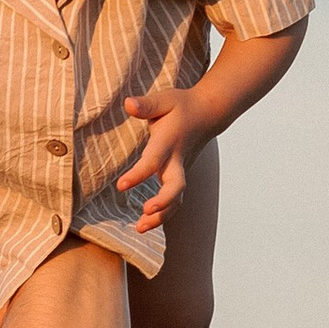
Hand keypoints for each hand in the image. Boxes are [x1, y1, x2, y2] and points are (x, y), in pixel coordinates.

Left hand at [116, 86, 211, 232]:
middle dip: (163, 201)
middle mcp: (177, 160)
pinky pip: (174, 201)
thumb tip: (128, 104)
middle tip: (146, 211)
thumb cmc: (181, 106)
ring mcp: (180, 171)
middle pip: (175, 186)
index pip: (153, 161)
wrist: (207, 113)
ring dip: (161, 216)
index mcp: (169, 141)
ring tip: (140, 228)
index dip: (138, 175)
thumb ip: (146, 105)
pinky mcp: (179, 177)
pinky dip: (162, 215)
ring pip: (176, 199)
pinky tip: (144, 224)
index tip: (121, 186)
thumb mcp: (164, 99)